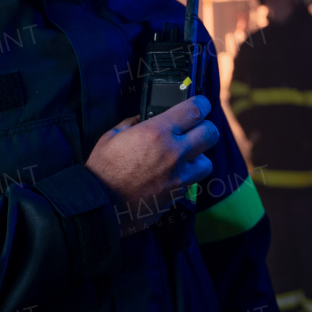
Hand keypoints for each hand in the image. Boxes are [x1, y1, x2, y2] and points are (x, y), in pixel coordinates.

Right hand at [85, 96, 217, 236]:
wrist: (100, 206)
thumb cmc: (102, 170)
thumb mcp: (112, 136)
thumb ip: (132, 123)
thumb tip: (144, 117)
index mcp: (156, 132)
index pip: (195, 110)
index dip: (201, 104)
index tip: (200, 104)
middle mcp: (173, 153)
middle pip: (211, 133)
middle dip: (205, 128)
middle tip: (195, 129)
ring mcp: (178, 177)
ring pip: (206, 162)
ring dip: (198, 157)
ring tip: (183, 157)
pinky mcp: (177, 196)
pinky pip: (191, 182)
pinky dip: (185, 177)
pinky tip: (169, 175)